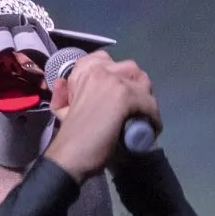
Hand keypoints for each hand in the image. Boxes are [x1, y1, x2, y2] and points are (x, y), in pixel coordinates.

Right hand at [42, 50, 161, 181]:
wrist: (68, 156)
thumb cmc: (67, 136)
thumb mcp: (61, 107)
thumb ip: (64, 94)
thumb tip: (62, 83)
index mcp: (83, 70)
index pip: (107, 59)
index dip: (117, 75)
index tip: (119, 92)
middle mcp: (100, 69)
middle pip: (131, 69)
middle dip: (135, 86)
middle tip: (135, 105)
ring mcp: (114, 81)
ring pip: (143, 84)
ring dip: (146, 100)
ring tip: (144, 116)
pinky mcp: (125, 96)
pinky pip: (149, 103)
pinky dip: (153, 117)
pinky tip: (152, 128)